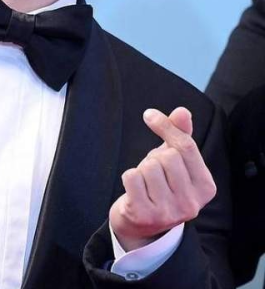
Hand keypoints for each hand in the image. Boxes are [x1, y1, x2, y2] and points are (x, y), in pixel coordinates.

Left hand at [109, 107, 216, 250]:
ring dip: (142, 169)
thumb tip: (182, 112)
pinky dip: (129, 178)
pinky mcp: (145, 216)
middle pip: (167, 156)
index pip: (186, 146)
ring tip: (146, 184)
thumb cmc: (161, 185)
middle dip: (154, 157)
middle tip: (154, 172)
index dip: (165, 126)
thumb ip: (181, 135)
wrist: (141, 225)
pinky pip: (131, 177)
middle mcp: (191, 203)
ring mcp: (168, 212)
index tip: (149, 115)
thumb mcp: (175, 161)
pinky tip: (135, 191)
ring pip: (149, 166)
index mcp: (206, 187)